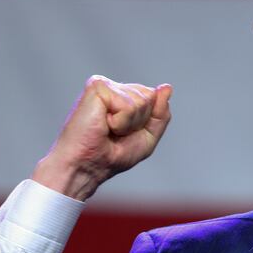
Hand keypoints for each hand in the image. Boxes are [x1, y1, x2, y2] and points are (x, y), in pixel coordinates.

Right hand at [32, 75, 172, 200]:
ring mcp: (104, 86)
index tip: (126, 132)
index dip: (147, 120)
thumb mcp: (148, 136)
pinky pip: (128, 105)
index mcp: (124, 96)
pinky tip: (103, 124)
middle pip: (150, 97)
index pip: (155, 97)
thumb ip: (161, 112)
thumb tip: (166, 87)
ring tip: (108, 129)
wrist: (86, 166)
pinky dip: (120, 122)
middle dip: (139, 121)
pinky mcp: (97, 87)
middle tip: (115, 132)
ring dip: (128, 123)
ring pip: (141, 101)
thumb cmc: (112, 155)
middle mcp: (113, 88)